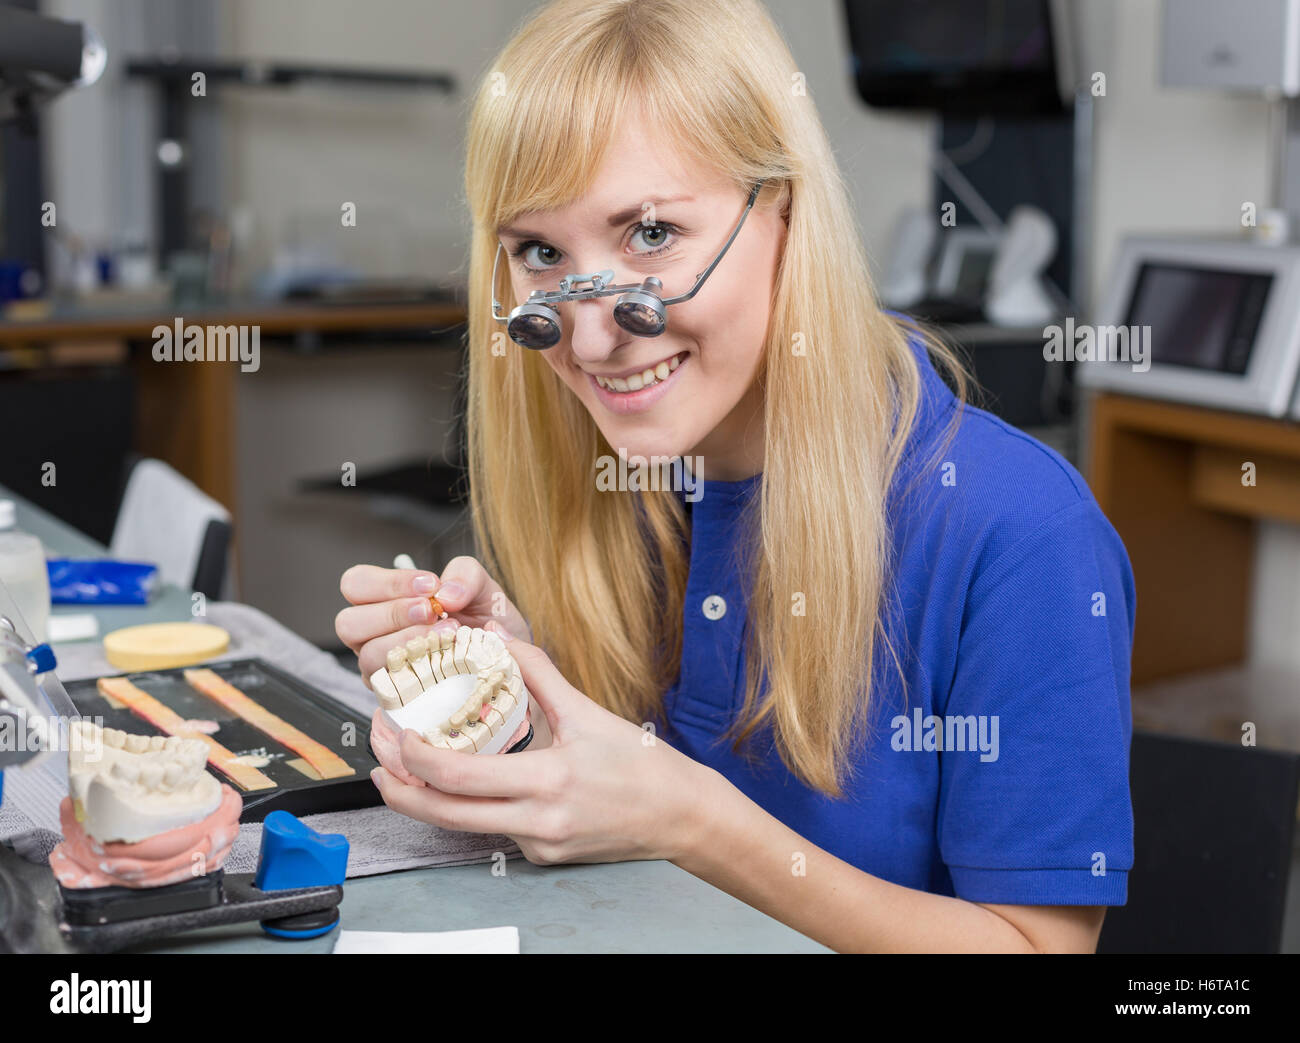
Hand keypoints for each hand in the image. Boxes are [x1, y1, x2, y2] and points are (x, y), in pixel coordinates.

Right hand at [335, 556, 531, 682]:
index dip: (387, 582)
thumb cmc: (483, 618)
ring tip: (448, 634)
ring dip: (407, 641)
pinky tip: (448, 660)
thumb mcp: (480, 586)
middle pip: (348, 622)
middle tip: (432, 610)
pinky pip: (392, 687)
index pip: (356, 584)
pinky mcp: (397, 696)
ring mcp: (382, 669)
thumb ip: (464, 575)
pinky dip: (420, 670)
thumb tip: (446, 593)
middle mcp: (372, 636)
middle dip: (393, 613)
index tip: (430, 585)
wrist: (505, 656)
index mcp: (382, 601)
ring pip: (368, 655)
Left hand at [369, 622, 710, 865]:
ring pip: (463, 826)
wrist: (681, 817)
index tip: (396, 733)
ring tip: (401, 767)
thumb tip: (497, 637)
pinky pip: (493, 828)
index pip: (460, 778)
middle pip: (444, 815)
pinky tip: (460, 780)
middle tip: (377, 756)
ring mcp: (538, 844)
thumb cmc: (642, 765)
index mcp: (548, 783)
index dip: (417, 758)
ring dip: (426, 798)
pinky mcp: (541, 854)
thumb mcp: (589, 712)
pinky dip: (469, 805)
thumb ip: (539, 673)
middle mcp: (537, 823)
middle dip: (400, 787)